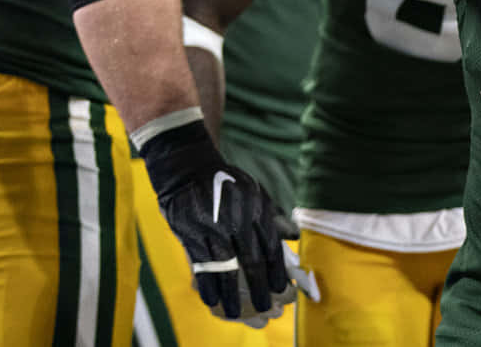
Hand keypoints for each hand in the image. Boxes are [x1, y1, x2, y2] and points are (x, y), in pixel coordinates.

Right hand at [139, 119, 296, 320]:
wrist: (187, 167)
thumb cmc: (225, 183)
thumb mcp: (254, 191)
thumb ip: (272, 216)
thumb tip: (293, 237)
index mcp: (256, 208)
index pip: (270, 246)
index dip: (276, 271)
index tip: (281, 289)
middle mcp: (236, 218)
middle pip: (252, 260)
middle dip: (258, 287)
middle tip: (264, 307)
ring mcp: (212, 226)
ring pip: (225, 267)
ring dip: (230, 294)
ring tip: (234, 312)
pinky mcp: (190, 233)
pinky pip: (201, 265)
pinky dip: (207, 285)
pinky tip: (211, 299)